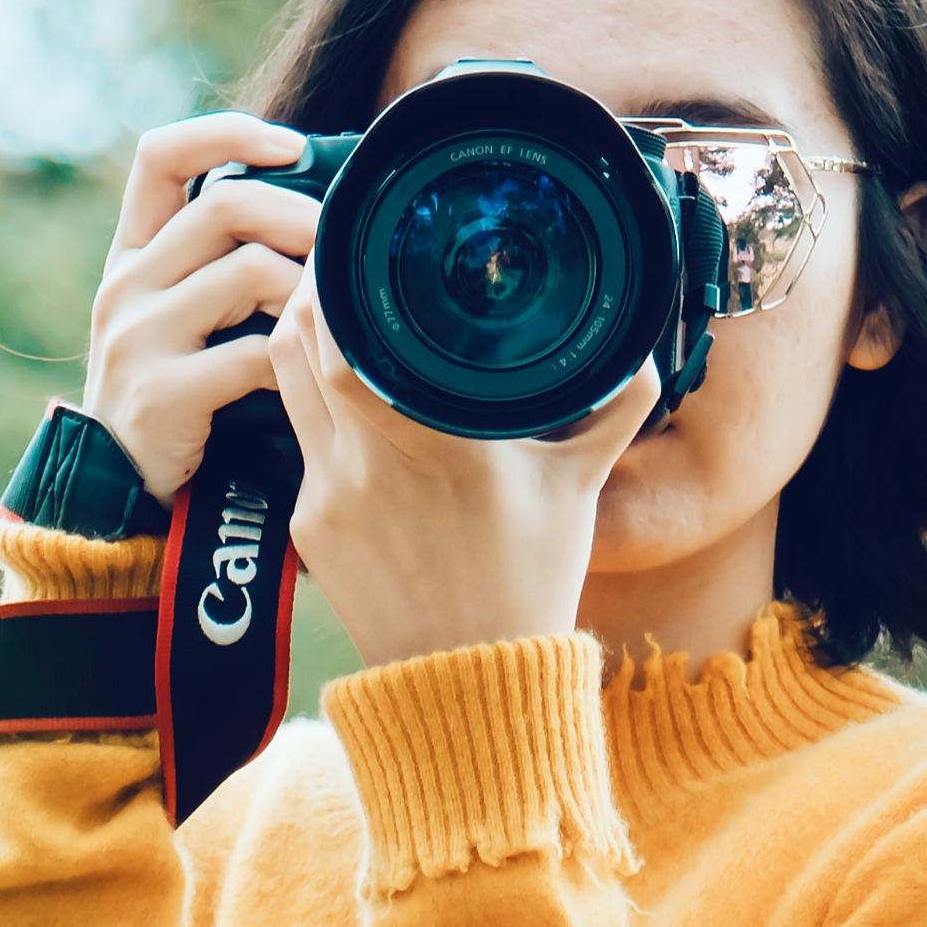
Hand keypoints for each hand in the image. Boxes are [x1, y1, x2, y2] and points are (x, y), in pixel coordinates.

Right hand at [83, 114, 317, 504]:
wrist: (121, 490)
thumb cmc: (181, 391)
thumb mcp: (185, 315)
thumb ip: (226, 263)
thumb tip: (324, 208)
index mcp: (132, 254)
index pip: (161, 155)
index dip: (228, 133)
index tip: (295, 146)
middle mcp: (126, 284)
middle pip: (226, 205)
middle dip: (303, 216)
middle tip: (347, 245)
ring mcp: (137, 337)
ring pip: (249, 271)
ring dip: (309, 291)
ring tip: (332, 317)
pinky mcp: (161, 392)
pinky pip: (254, 354)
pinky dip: (297, 360)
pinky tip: (311, 375)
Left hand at [269, 266, 662, 667]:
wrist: (469, 682)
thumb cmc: (529, 583)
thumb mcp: (580, 488)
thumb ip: (615, 408)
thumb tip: (643, 348)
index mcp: (437, 443)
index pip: (346, 342)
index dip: (333, 282)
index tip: (353, 243)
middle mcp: (367, 464)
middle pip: (295, 344)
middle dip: (309, 291)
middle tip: (337, 260)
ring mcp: (325, 496)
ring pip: (283, 384)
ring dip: (298, 340)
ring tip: (330, 310)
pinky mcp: (305, 526)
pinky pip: (298, 440)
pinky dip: (313, 405)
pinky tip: (340, 393)